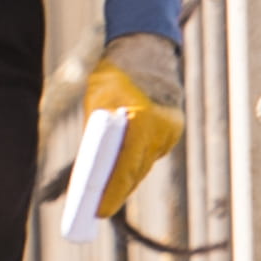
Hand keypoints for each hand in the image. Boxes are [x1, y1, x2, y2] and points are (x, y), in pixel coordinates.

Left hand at [90, 29, 185, 228]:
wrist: (147, 48)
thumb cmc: (116, 73)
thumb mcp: (96, 102)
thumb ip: (95, 134)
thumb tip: (86, 170)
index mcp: (141, 121)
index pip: (124, 168)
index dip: (110, 193)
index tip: (97, 212)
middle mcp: (161, 129)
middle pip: (136, 172)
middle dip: (116, 191)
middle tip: (96, 209)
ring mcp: (171, 130)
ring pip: (144, 165)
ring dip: (127, 178)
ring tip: (105, 195)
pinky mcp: (174, 129)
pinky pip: (151, 153)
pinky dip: (136, 162)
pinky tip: (123, 172)